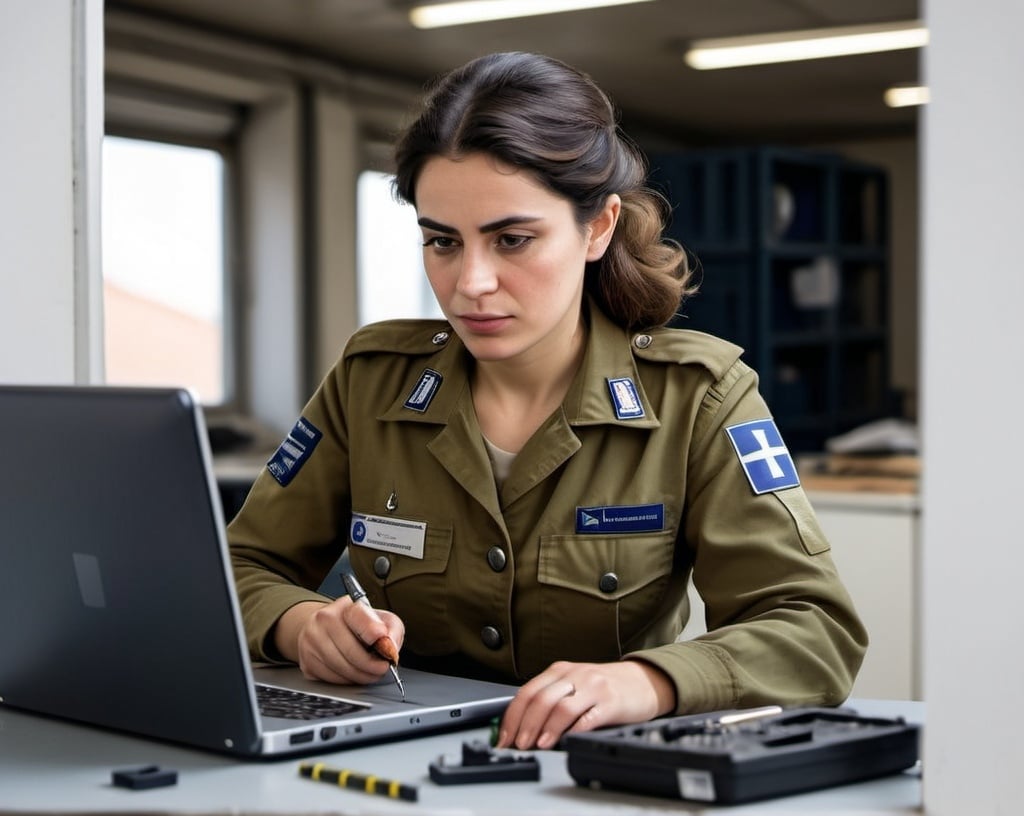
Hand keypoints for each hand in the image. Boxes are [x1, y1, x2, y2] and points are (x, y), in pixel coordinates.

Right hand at [273, 598, 404, 684]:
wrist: (325, 628)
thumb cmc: (358, 625)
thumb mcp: (381, 619)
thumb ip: (392, 630)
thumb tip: (391, 648)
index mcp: (346, 606)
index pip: (359, 618)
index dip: (373, 633)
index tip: (385, 647)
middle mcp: (324, 619)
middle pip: (351, 651)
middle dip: (372, 665)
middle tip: (383, 669)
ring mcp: (311, 640)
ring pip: (341, 667)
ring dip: (361, 676)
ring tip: (371, 673)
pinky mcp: (306, 660)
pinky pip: (330, 678)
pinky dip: (347, 680)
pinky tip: (354, 674)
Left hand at [496, 660, 675, 749]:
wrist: (643, 680)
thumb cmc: (604, 687)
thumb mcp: (574, 685)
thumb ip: (551, 699)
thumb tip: (521, 728)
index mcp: (560, 671)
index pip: (527, 692)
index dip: (512, 716)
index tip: (504, 737)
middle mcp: (574, 675)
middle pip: (540, 699)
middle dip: (524, 725)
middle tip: (518, 744)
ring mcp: (593, 687)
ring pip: (561, 707)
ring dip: (546, 729)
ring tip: (539, 745)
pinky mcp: (611, 702)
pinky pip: (589, 717)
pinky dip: (574, 731)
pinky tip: (567, 741)